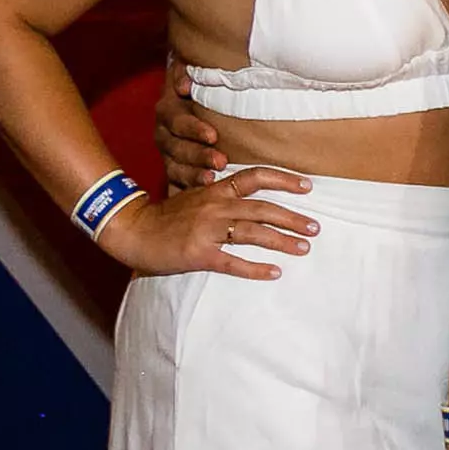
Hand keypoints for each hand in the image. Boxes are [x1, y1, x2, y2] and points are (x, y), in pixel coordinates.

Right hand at [95, 166, 316, 278]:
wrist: (132, 230)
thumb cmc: (167, 217)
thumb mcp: (196, 197)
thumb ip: (222, 196)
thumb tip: (254, 200)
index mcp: (216, 190)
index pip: (255, 177)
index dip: (284, 179)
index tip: (308, 186)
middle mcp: (215, 206)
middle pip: (263, 208)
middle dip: (292, 217)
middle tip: (316, 227)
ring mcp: (207, 230)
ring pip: (253, 233)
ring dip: (282, 241)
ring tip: (304, 248)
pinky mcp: (199, 254)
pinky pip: (233, 262)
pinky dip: (256, 268)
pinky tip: (274, 273)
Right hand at [156, 60, 224, 188]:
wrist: (190, 97)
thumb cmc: (199, 84)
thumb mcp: (192, 72)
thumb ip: (185, 72)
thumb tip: (183, 83)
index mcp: (168, 110)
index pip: (177, 120)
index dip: (193, 129)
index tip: (213, 136)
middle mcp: (164, 133)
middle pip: (177, 147)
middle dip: (199, 156)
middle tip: (221, 161)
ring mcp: (168, 153)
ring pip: (176, 167)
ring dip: (194, 174)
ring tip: (212, 179)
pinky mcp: (174, 168)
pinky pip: (178, 181)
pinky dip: (190, 186)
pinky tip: (205, 190)